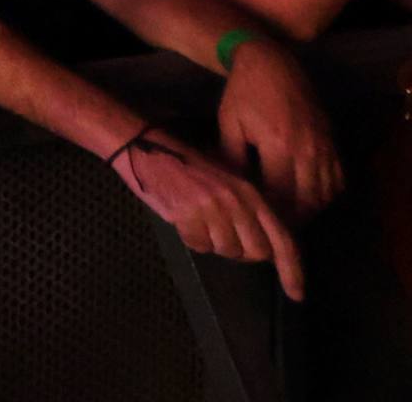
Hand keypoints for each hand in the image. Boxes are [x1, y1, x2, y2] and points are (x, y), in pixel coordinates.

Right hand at [110, 126, 305, 299]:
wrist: (147, 148)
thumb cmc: (189, 166)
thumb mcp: (228, 182)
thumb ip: (250, 211)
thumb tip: (266, 248)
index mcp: (251, 192)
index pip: (282, 238)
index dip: (292, 269)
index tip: (297, 295)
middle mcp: (236, 201)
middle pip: (255, 252)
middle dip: (242, 251)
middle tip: (222, 233)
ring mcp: (212, 208)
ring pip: (226, 251)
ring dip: (213, 242)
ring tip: (199, 218)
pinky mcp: (187, 215)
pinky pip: (199, 246)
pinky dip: (192, 238)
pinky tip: (184, 218)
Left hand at [216, 39, 342, 222]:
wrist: (271, 63)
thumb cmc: (243, 93)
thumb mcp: (229, 125)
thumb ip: (232, 160)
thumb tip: (234, 190)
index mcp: (279, 146)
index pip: (280, 196)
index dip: (270, 214)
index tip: (257, 222)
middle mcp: (308, 150)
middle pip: (307, 201)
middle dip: (291, 218)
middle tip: (273, 226)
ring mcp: (324, 147)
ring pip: (326, 194)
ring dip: (310, 209)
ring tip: (289, 215)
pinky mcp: (332, 142)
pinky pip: (337, 179)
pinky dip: (325, 193)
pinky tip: (307, 196)